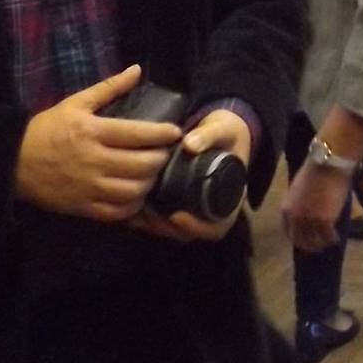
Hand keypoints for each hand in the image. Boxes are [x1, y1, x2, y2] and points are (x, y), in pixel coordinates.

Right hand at [12, 65, 178, 220]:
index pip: (138, 134)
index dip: (163, 134)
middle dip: (161, 158)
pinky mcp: (83, 207)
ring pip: (134, 190)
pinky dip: (134, 204)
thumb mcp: (76, 103)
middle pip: (142, 164)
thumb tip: (137, 70)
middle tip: (164, 152)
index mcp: (92, 132)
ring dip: (150, 181)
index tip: (175, 132)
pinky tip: (137, 193)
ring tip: (153, 172)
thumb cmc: (47, 129)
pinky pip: (118, 211)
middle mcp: (93, 161)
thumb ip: (109, 87)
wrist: (13, 161)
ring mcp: (89, 187)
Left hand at [130, 109, 251, 242]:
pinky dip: (147, 219)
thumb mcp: (223, 130)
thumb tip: (190, 144)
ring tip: (136, 212)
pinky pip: (163, 221)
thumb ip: (209, 135)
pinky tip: (132, 210)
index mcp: (230, 198)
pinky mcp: (179, 204)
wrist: (219, 131)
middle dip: (167, 228)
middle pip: (191, 232)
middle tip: (148, 214)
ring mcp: (195, 209)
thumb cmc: (225, 133)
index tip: (177, 216)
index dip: (198, 227)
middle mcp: (213, 209)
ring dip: (154, 226)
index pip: (218, 226)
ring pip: (174, 230)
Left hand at [281, 159, 351, 253]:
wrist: (328, 164)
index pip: (287, 231)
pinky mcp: (325, 221)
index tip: (304, 239)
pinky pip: (328, 236)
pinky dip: (333, 239)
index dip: (296, 238)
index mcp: (286, 209)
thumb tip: (305, 211)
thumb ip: (298, 203)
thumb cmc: (314, 170)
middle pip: (300, 240)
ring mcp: (310, 221)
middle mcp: (295, 218)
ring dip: (322, 244)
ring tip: (328, 242)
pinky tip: (336, 238)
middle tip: (317, 245)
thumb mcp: (298, 189)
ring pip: (315, 241)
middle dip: (309, 245)